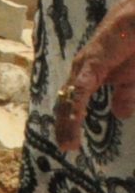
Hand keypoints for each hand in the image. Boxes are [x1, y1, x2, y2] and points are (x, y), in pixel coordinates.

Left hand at [58, 0, 134, 153]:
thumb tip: (119, 114)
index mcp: (90, 73)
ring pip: (71, 94)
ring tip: (68, 140)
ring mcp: (87, 62)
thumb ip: (125, 92)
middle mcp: (83, 68)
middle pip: (68, 100)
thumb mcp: (131, 75)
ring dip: (69, 117)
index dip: (69, 123)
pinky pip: (83, 81)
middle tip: (66, 148)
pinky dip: (77, 98)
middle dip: (65, 125)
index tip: (69, 147)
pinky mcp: (95, 57)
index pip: (74, 101)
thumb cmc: (133, 44)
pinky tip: (74, 113)